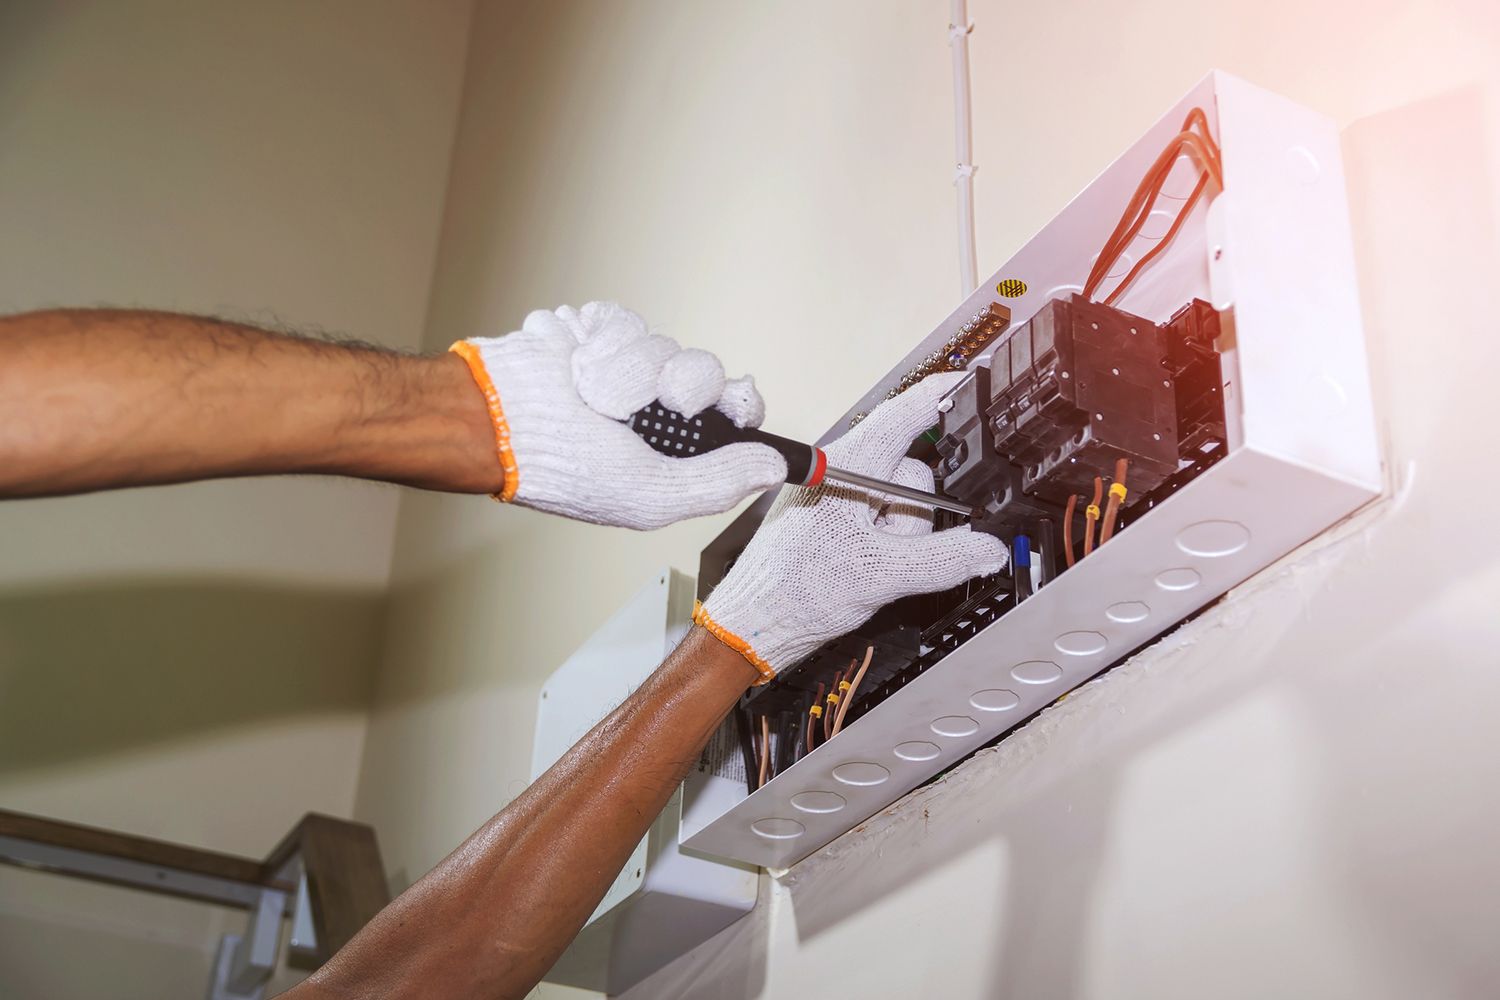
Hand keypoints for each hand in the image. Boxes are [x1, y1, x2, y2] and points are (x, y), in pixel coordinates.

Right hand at [451, 302, 786, 528]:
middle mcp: (653, 410)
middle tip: (643, 407)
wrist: (500, 417)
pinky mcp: (596, 333)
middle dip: (677, 387)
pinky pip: (623, 321)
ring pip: (663, 345)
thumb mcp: (652, 494)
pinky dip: (599, 344)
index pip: (733, 415)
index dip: (739, 404)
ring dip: (627, 373)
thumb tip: (772, 468)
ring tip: (593, 397)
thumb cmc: (564, 467)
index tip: (732, 404)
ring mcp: (624, 368)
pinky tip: (576, 367)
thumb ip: (717, 481)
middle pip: (705, 373)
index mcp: (672, 451)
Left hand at [695, 372, 1008, 681]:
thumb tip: (988, 549)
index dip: (944, 395)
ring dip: (902, 533)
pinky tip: (865, 564)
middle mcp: (844, 470)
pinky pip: (884, 519)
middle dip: (916, 512)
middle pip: (914, 470)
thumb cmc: (795, 589)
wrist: (759, 622)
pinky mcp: (839, 517)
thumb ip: (943, 558)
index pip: (906, 413)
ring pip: (903, 501)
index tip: (976, 380)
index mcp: (849, 464)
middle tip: (893, 549)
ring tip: (870, 562)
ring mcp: (841, 494)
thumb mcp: (882, 574)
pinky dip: (889, 542)